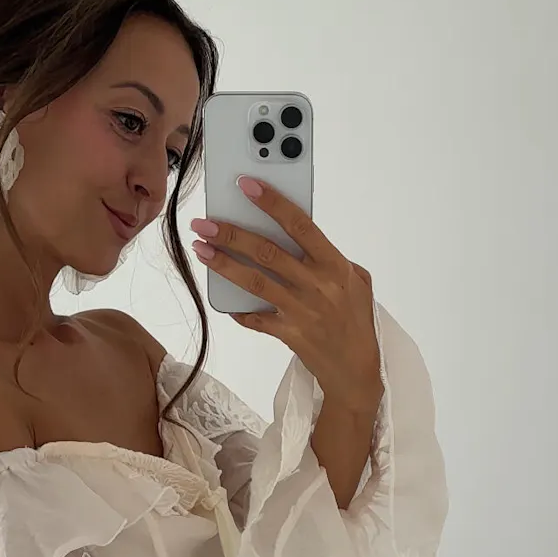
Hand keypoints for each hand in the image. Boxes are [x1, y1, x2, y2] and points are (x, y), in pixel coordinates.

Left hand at [190, 178, 381, 413]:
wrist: (357, 371)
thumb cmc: (357, 320)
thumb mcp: (357, 282)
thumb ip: (330, 259)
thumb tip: (297, 237)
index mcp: (335, 266)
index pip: (301, 226)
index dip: (273, 203)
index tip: (247, 185)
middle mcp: (318, 286)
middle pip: (268, 252)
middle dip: (232, 234)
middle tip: (204, 222)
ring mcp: (302, 312)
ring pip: (255, 282)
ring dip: (223, 264)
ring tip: (200, 248)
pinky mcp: (289, 335)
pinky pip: (255, 319)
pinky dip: (237, 309)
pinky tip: (220, 297)